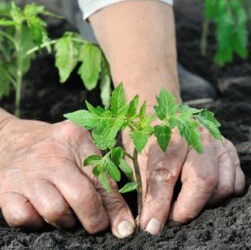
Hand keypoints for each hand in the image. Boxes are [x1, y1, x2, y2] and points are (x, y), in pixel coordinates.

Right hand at [0, 114, 134, 237]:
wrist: (10, 139)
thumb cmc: (54, 147)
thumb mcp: (80, 149)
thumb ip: (101, 176)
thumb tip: (121, 219)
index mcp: (75, 138)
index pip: (102, 178)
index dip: (115, 208)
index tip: (123, 227)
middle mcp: (50, 154)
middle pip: (80, 196)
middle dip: (94, 219)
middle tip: (96, 224)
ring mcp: (26, 172)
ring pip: (55, 211)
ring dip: (66, 221)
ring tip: (67, 212)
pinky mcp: (5, 189)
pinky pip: (24, 218)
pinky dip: (37, 222)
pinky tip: (41, 211)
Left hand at [123, 127, 244, 234]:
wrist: (164, 114)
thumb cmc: (148, 135)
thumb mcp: (138, 156)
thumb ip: (145, 186)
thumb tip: (150, 220)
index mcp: (168, 133)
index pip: (165, 173)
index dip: (158, 204)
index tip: (151, 226)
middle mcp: (197, 134)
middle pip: (203, 179)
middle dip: (187, 208)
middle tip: (171, 217)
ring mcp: (217, 142)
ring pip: (223, 184)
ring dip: (204, 203)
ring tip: (186, 201)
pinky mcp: (229, 149)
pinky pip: (235, 181)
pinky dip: (221, 195)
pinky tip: (204, 193)